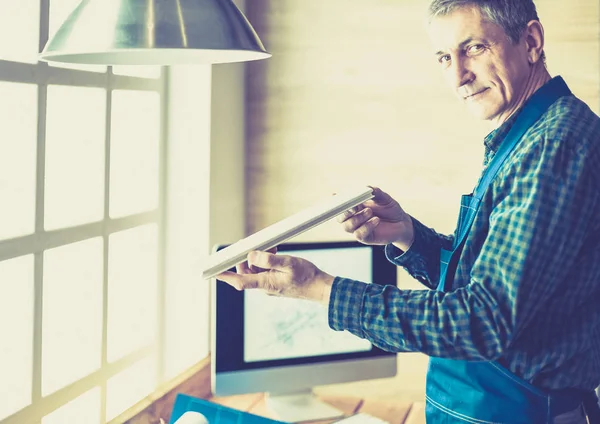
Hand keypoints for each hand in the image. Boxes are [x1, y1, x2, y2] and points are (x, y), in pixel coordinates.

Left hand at [216, 250, 334, 304]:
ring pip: (256, 269)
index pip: (240, 281)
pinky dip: (267, 261)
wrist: (319, 288)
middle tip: (256, 245)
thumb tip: (251, 255)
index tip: (213, 272)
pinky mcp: (275, 283)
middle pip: (247, 271)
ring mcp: (270, 285)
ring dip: (260, 257)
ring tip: (271, 248)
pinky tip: (274, 253)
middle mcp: (265, 286)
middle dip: (248, 257)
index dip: (225, 276)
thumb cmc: (307, 276)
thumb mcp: (288, 263)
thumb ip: (268, 260)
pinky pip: (264, 270)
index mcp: (266, 283)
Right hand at [337, 186, 413, 250]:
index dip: (336, 201)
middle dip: (344, 212)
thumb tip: (367, 188)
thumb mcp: (384, 198)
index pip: (340, 205)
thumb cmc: (390, 209)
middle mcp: (354, 218)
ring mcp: (358, 228)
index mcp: (355, 206)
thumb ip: (375, 193)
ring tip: (370, 212)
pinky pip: (359, 234)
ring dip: (357, 218)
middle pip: (339, 218)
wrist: (402, 223)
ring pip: (347, 226)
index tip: (336, 196)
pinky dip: (366, 226)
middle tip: (354, 207)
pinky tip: (376, 220)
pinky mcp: (365, 238)